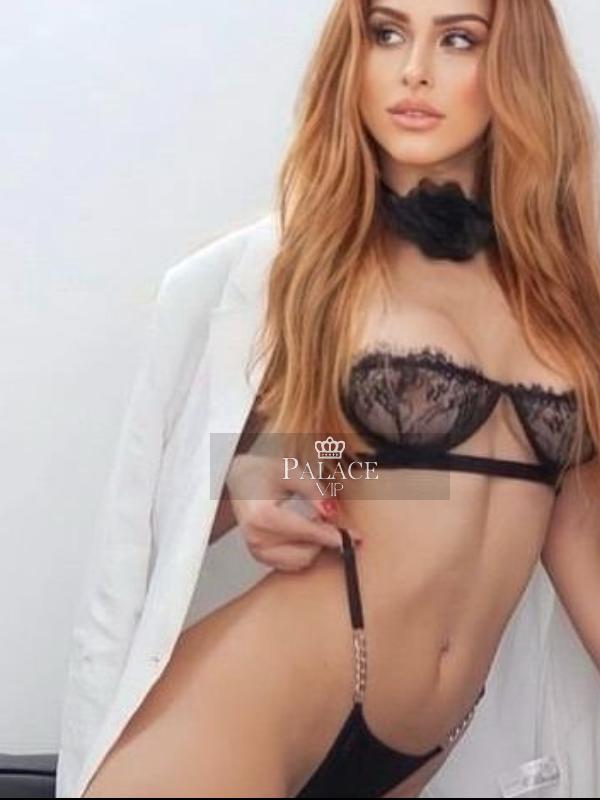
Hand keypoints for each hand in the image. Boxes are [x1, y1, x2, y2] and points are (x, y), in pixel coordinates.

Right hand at [226, 452, 361, 570]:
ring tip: (310, 522)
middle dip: (323, 537)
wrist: (239, 480)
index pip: (307, 532)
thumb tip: (331, 513)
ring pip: (302, 561)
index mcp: (263, 515)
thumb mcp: (291, 471)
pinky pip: (292, 564)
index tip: (356, 538)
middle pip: (307, 552)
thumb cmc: (264, 473)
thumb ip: (314, 490)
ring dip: (313, 545)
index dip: (334, 535)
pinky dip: (303, 551)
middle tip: (325, 517)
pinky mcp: (259, 557)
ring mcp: (256, 550)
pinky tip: (302, 533)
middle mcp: (257, 537)